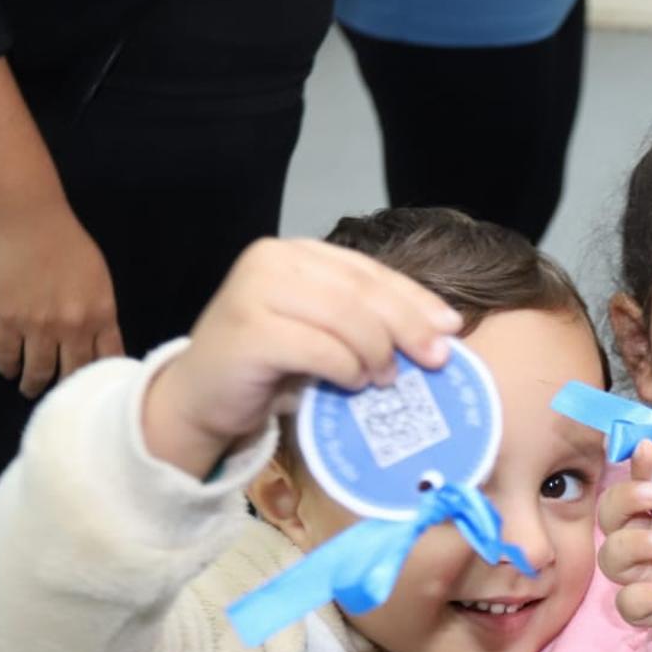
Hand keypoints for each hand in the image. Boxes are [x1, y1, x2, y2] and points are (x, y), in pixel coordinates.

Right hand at [0, 205, 121, 396]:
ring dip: (34, 384)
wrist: (27, 222)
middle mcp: (73, 328)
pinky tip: (7, 371)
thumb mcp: (99, 279)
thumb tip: (99, 338)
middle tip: (61, 399)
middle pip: (73, 372)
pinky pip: (7, 355)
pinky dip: (7, 367)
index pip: (108, 360)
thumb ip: (101, 310)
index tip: (97, 391)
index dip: (102, 379)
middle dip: (67, 389)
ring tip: (30, 390)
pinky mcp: (6, 322)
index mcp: (102, 315)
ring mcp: (38, 327)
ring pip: (38, 370)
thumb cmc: (67, 243)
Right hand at [142, 239, 464, 478]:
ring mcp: (254, 291)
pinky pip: (320, 348)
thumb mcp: (324, 333)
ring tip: (384, 379)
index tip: (450, 328)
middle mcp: (271, 259)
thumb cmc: (270, 367)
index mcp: (295, 252)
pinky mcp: (248, 330)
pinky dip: (346, 369)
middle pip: (362, 290)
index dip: (415, 299)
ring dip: (377, 351)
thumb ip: (366, 320)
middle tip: (434, 359)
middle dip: (407, 326)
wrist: (201, 399)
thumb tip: (439, 331)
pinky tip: (351, 383)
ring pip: (346, 316)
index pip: (369, 270)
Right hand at [595, 441, 651, 651]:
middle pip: (612, 512)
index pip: (645, 478)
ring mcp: (646, 575)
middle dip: (624, 498)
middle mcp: (650, 538)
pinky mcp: (651, 610)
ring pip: (611, 556)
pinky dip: (642, 596)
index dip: (642, 462)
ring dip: (631, 545)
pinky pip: (628, 604)